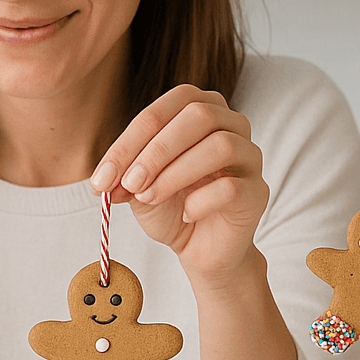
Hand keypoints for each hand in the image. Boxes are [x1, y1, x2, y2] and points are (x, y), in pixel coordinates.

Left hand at [91, 84, 268, 288]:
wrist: (201, 249)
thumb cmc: (172, 208)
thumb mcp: (139, 188)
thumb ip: (125, 175)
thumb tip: (106, 177)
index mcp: (199, 110)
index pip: (164, 110)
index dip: (129, 140)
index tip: (101, 177)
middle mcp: (231, 124)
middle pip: (198, 115)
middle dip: (155, 151)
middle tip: (129, 183)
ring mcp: (250, 155)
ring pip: (220, 145)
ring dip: (175, 173)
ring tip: (150, 198)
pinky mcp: (258, 190)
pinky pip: (232, 186)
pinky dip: (201, 201)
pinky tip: (186, 215)